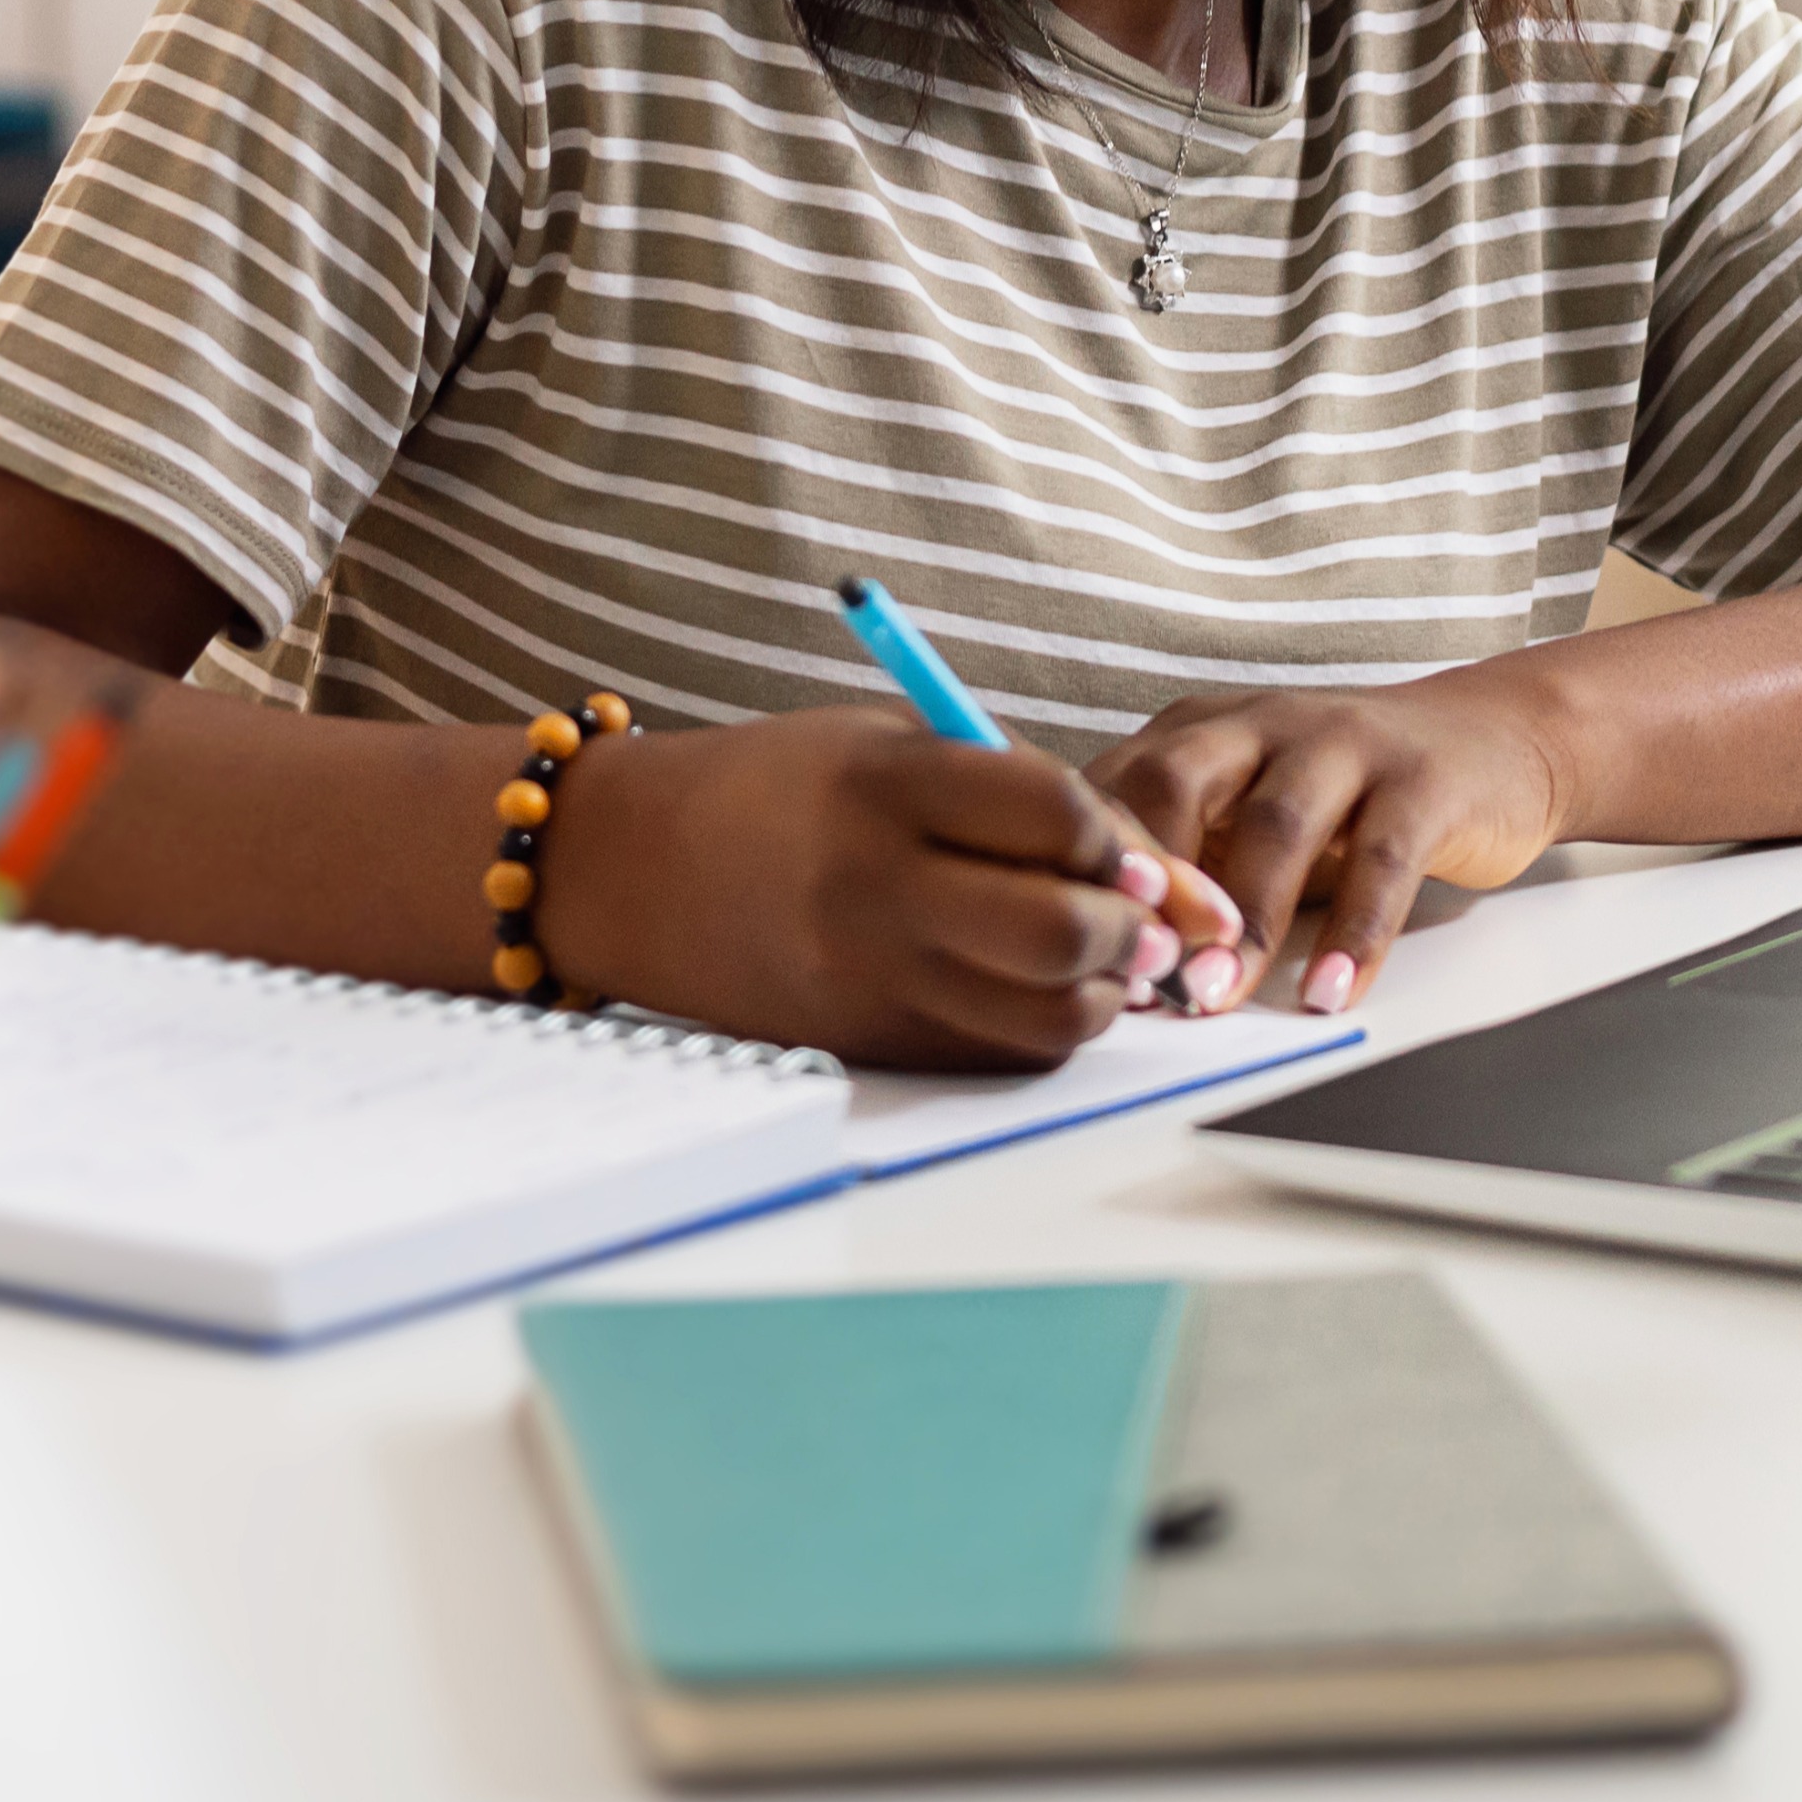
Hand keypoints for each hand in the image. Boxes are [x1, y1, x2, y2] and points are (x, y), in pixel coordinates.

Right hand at [585, 711, 1211, 1070]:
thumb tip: (1170, 883)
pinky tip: (1026, 986)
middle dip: (1129, 924)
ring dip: (1101, 987)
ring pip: (1052, 1015)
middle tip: (1130, 912)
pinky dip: (1043, 1024)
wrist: (631, 870)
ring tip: (1088, 954)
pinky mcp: (872, 1045)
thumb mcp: (887, 748)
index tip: (1110, 842)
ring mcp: (873, 981)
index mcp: (882, 790)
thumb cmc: (779, 791)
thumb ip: (1021, 796)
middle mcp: (877, 892)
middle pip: (1061, 931)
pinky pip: (1004, 1054)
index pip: (1053, 811)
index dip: (1111, 832)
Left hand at [1101, 676, 1592, 1017]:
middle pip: (1178, 784)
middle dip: (1149, 884)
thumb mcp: (1244, 811)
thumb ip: (1176, 860)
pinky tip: (1331, 993)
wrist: (1493, 739)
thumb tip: (1089, 954)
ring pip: (1277, 825)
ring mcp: (1347, 743)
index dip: (1086, 870)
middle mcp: (1263, 722)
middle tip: (1131, 974)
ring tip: (1215, 999)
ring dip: (1242, 921)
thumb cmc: (1345, 797)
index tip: (1068, 953)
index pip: (1116, 788)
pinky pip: (1383, 858)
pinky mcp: (1424, 781)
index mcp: (1200, 731)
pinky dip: (1353, 933)